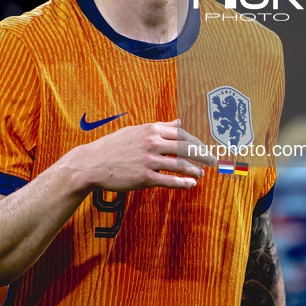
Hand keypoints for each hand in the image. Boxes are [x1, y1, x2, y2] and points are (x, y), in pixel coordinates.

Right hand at [67, 119, 216, 192]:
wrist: (91, 163)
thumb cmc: (114, 146)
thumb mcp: (137, 130)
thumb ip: (160, 126)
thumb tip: (179, 121)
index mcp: (151, 129)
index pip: (182, 134)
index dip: (196, 142)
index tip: (204, 148)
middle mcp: (152, 142)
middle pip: (185, 148)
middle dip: (202, 154)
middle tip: (213, 161)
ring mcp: (148, 160)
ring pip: (179, 165)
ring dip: (194, 169)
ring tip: (202, 173)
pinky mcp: (144, 177)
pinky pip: (169, 180)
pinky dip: (183, 182)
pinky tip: (191, 184)